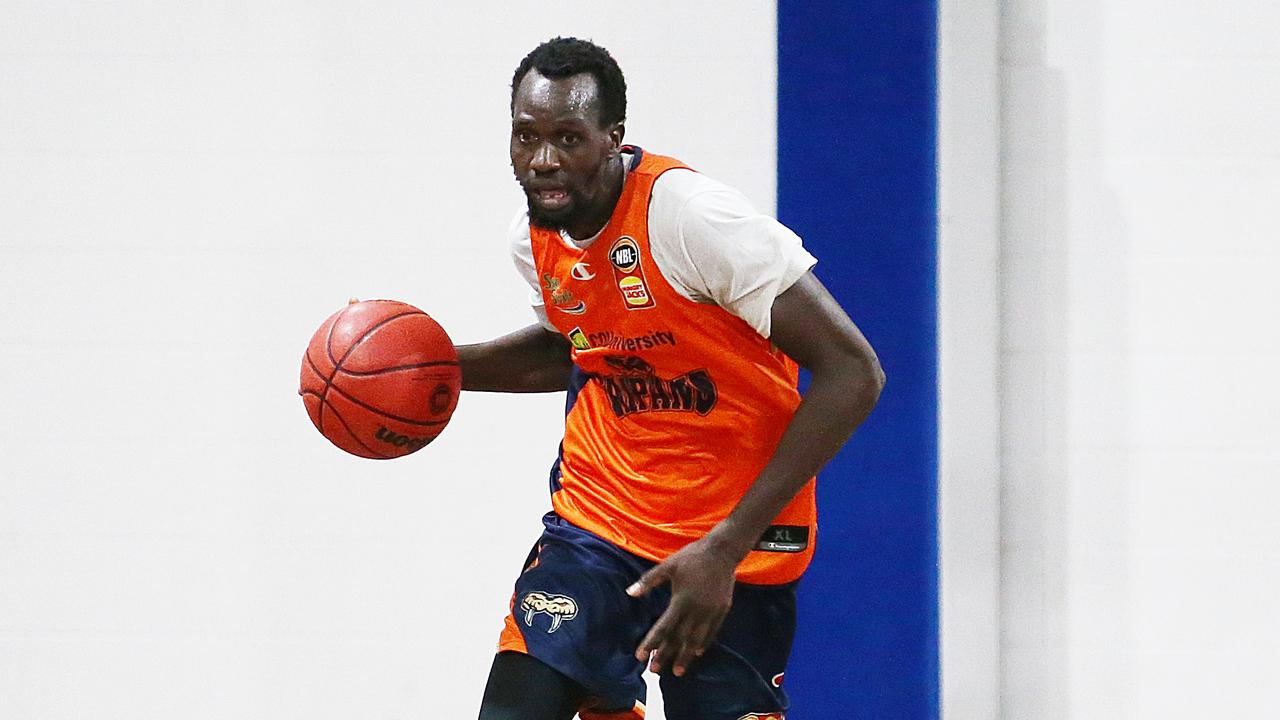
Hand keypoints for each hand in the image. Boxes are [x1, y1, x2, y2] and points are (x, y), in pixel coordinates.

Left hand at [627, 536, 739, 675]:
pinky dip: (703, 644)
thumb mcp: (667, 566)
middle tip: (654, 671)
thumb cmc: (691, 557)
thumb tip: (629, 593)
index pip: (663, 627)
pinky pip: (712, 632)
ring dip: (685, 657)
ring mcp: (711, 612)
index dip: (651, 643)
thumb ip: (648, 581)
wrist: (722, 552)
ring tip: (677, 671)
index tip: (640, 657)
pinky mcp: (722, 610)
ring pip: (696, 640)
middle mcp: (696, 610)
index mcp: (681, 600)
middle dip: (665, 655)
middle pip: (678, 638)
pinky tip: (697, 653)